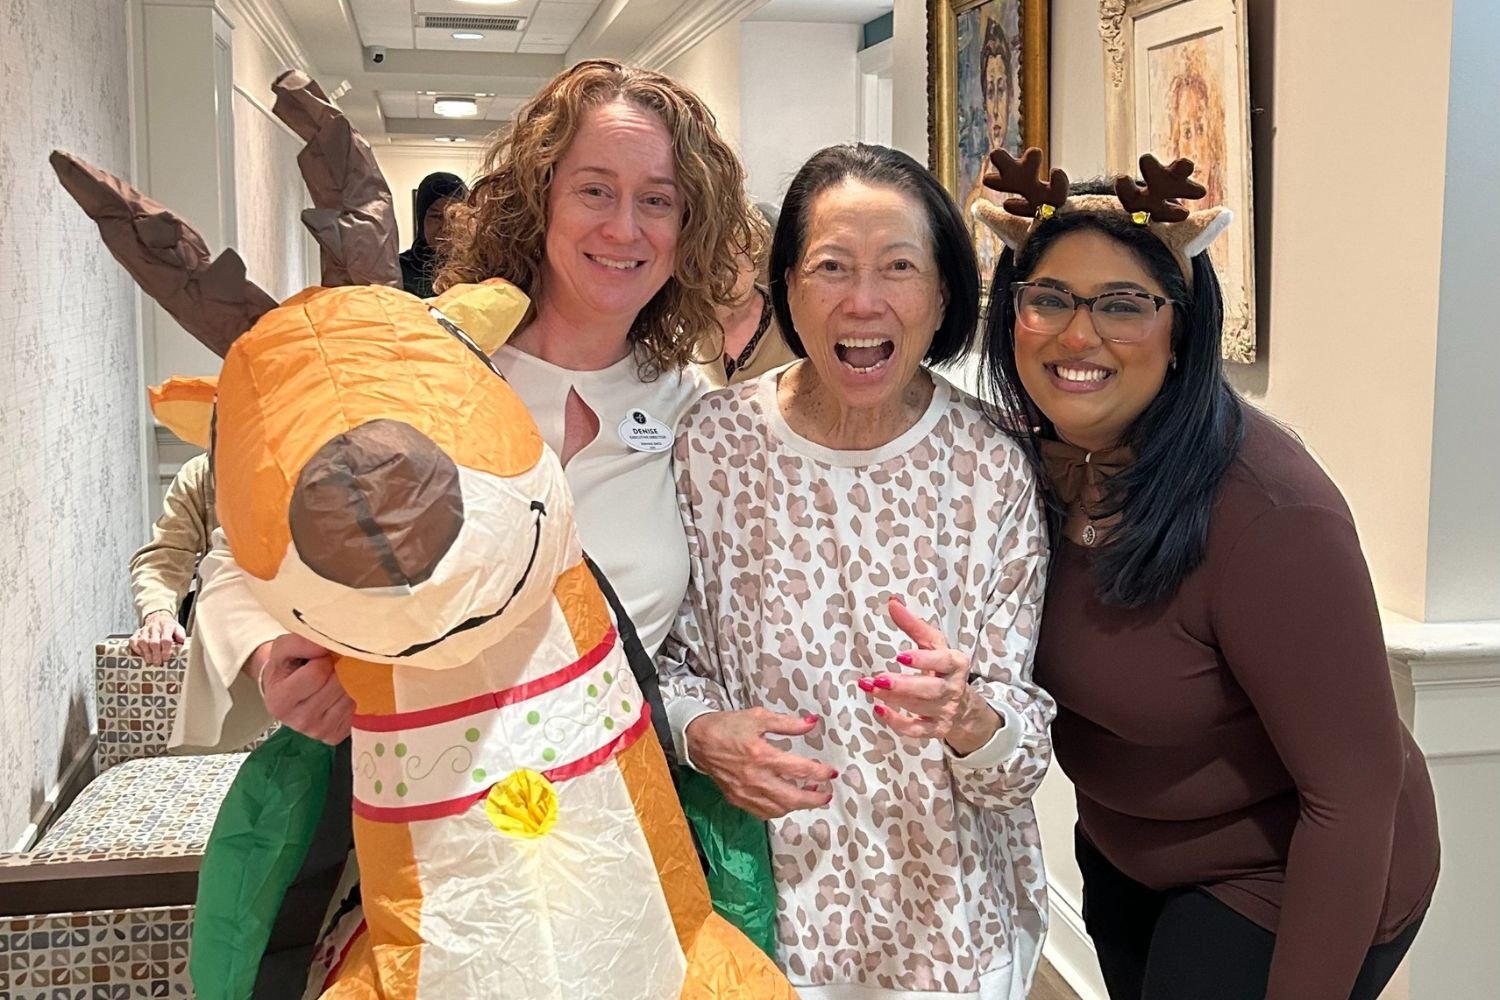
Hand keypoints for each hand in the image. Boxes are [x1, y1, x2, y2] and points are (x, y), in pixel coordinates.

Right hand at [129, 610, 185, 664]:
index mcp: (167, 626)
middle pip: (154, 642)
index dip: (166, 651)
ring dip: (146, 653)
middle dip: (156, 655)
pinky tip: (141, 654)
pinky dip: (136, 649)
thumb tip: (181, 642)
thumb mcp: (178, 629)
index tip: (166, 658)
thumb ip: (181, 635)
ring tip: (150, 660)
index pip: (166, 640)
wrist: (158, 617)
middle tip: (157, 663)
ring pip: (143, 642)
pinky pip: (133, 641)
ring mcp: (145, 630)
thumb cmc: (169, 627)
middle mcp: (155, 627)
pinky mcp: (137, 632)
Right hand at [246, 633, 352, 743]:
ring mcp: (320, 731)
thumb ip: (300, 642)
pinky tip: (346, 688)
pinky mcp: (338, 734)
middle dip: (339, 667)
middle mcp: (299, 721)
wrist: (288, 688)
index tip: (320, 655)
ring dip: (351, 679)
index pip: (316, 674)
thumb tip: (326, 643)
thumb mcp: (282, 648)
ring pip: (351, 695)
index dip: (323, 658)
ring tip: (339, 674)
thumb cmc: (287, 666)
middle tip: (334, 662)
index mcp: (280, 702)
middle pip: (336, 685)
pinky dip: (357, 693)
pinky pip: (359, 708)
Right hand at [684, 708, 837, 819]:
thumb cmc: (727, 727)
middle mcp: (755, 778)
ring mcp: (746, 792)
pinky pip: (763, 813)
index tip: (831, 772)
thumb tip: (811, 724)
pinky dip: (778, 810)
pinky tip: (785, 802)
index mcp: (762, 755)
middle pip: (793, 797)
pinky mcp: (737, 799)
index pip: (799, 769)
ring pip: (779, 809)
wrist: (698, 741)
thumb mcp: (758, 717)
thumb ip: (787, 723)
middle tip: (827, 794)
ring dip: (798, 806)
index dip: (820, 772)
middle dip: (815, 799)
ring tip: (808, 796)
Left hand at [862, 597, 998, 755]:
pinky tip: (878, 709)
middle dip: (904, 685)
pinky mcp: (935, 729)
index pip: (943, 661)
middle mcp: (953, 688)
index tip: (900, 655)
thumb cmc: (942, 668)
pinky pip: (916, 731)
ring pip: (919, 708)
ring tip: (870, 687)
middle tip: (879, 679)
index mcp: (956, 664)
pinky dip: (897, 722)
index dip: (923, 659)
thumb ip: (913, 624)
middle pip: (931, 689)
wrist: (962, 705)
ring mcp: (945, 711)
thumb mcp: (933, 644)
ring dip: (893, 698)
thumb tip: (892, 601)